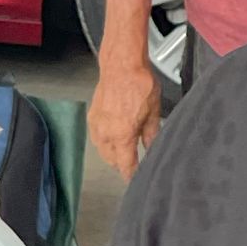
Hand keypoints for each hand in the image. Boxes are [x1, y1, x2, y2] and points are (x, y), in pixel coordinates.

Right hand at [88, 58, 160, 179]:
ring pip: (103, 151)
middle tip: (135, 164)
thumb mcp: (154, 112)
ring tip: (126, 152)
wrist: (122, 65)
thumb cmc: (139, 84)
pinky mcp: (93, 117)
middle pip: (112, 161)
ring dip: (113, 155)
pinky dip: (105, 142)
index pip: (126, 165)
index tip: (136, 180)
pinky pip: (97, 138)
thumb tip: (153, 149)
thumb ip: (152, 135)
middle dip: (123, 165)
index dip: (132, 175)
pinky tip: (114, 138)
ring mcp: (97, 125)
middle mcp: (106, 133)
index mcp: (122, 135)